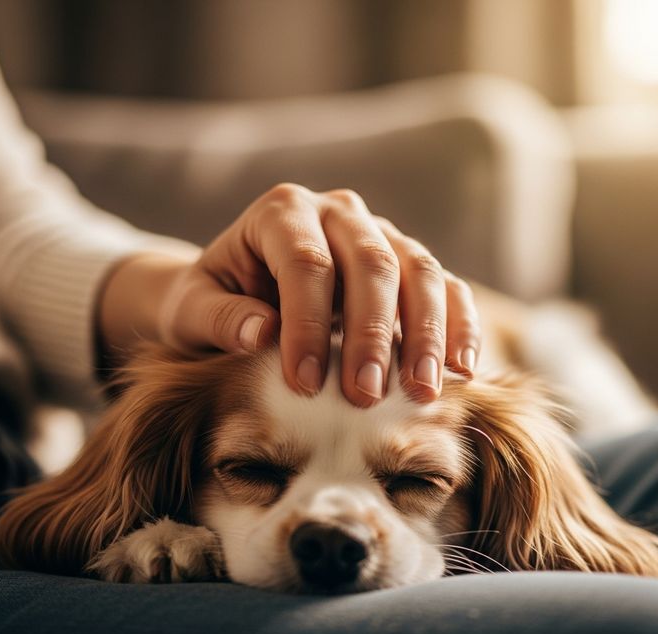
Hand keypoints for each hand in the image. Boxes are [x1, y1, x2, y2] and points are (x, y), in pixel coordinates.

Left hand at [100, 184, 479, 406]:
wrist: (240, 288)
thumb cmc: (214, 300)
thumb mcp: (193, 309)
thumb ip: (219, 317)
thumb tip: (261, 333)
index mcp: (281, 212)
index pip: (306, 263)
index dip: (308, 324)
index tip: (304, 384)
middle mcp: (338, 213)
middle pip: (372, 264)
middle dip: (372, 334)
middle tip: (366, 396)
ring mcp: (380, 234)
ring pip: (419, 271)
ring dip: (426, 334)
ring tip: (424, 391)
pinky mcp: (407, 263)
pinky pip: (446, 285)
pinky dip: (460, 324)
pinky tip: (464, 368)